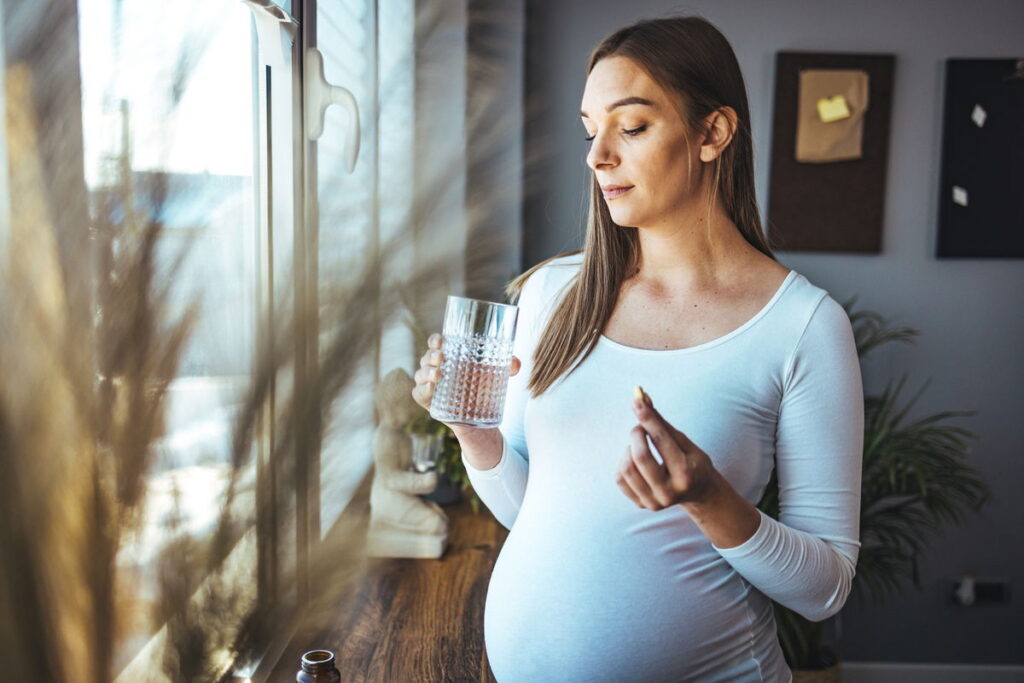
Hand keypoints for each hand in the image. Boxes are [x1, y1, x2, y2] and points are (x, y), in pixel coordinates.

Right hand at [411, 332, 521, 423]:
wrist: (479, 415)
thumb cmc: (483, 385)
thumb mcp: (496, 374)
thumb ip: (508, 366)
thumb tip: (515, 363)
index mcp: (448, 355)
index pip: (436, 343)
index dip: (435, 340)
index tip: (441, 340)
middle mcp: (435, 367)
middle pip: (427, 357)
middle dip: (432, 355)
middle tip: (442, 358)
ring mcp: (429, 383)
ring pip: (421, 374)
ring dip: (427, 372)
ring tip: (438, 375)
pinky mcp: (427, 400)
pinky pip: (419, 393)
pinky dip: (422, 390)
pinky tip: (431, 388)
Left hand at [616, 389, 719, 509]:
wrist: (699, 493)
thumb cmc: (692, 461)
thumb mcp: (684, 442)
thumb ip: (662, 423)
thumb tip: (642, 397)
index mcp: (686, 473)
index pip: (661, 441)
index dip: (648, 418)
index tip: (637, 400)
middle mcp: (670, 492)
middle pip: (640, 457)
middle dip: (636, 434)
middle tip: (640, 427)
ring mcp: (655, 502)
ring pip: (626, 468)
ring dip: (629, 450)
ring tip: (640, 446)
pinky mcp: (642, 504)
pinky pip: (620, 478)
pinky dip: (624, 463)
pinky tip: (636, 461)